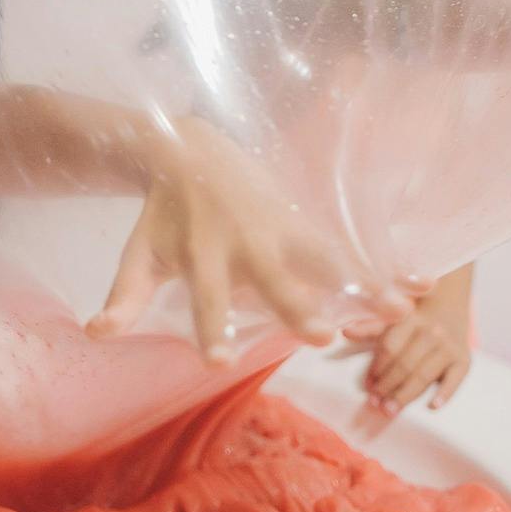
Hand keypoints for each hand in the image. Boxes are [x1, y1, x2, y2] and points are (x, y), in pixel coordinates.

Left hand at [85, 118, 416, 360]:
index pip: (204, 298)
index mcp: (202, 254)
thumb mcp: (139, 253)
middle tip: (318, 335)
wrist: (187, 149)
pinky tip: (413, 289)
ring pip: (322, 261)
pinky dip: (375, 267)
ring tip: (399, 312)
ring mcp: (278, 229)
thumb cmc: (162, 214)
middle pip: (273, 280)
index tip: (219, 361)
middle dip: (295, 305)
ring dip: (359, 285)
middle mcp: (245, 243)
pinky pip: (340, 248)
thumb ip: (125, 297)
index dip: (210, 329)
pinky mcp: (301, 222)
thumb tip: (97, 334)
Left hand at [341, 297, 470, 418]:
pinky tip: (432, 406)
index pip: (390, 348)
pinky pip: (456, 379)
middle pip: (405, 365)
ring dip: (405, 395)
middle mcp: (431, 331)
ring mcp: (449, 345)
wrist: (450, 298)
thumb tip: (345, 332)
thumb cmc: (415, 310)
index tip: (367, 386)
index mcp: (410, 318)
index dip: (376, 369)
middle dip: (388, 387)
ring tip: (390, 410)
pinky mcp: (465, 358)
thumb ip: (371, 326)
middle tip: (375, 404)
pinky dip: (445, 393)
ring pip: (424, 375)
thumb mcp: (394, 314)